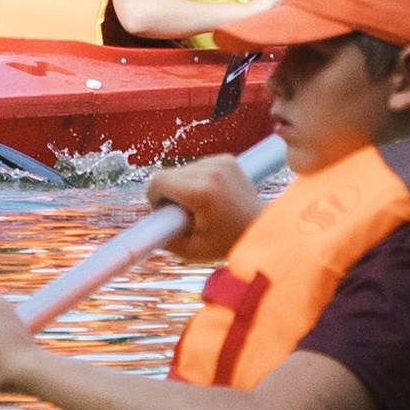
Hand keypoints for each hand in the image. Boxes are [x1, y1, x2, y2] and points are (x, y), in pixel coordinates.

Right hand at [144, 156, 263, 263]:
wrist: (263, 229)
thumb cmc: (228, 243)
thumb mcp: (192, 251)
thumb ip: (164, 238)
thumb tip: (147, 225)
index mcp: (202, 193)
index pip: (159, 181)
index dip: (155, 198)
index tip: (164, 212)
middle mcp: (212, 171)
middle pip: (169, 175)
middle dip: (170, 194)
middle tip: (185, 214)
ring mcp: (221, 162)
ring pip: (182, 170)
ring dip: (184, 186)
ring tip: (202, 206)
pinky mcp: (227, 159)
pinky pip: (197, 166)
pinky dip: (197, 180)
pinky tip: (211, 196)